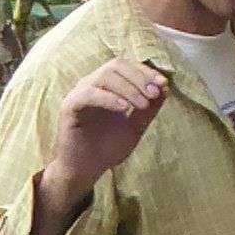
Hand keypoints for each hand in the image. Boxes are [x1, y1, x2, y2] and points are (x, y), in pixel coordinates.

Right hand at [44, 57, 169, 204]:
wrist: (86, 170)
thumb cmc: (107, 148)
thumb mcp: (135, 127)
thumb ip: (148, 110)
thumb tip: (164, 89)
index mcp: (107, 86)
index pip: (126, 66)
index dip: (145, 72)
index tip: (163, 84)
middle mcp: (92, 84)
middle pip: (116, 65)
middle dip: (139, 77)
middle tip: (154, 93)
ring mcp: (80, 94)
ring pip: (104, 76)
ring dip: (128, 88)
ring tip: (143, 104)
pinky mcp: (70, 107)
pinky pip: (89, 94)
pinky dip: (109, 98)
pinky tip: (124, 109)